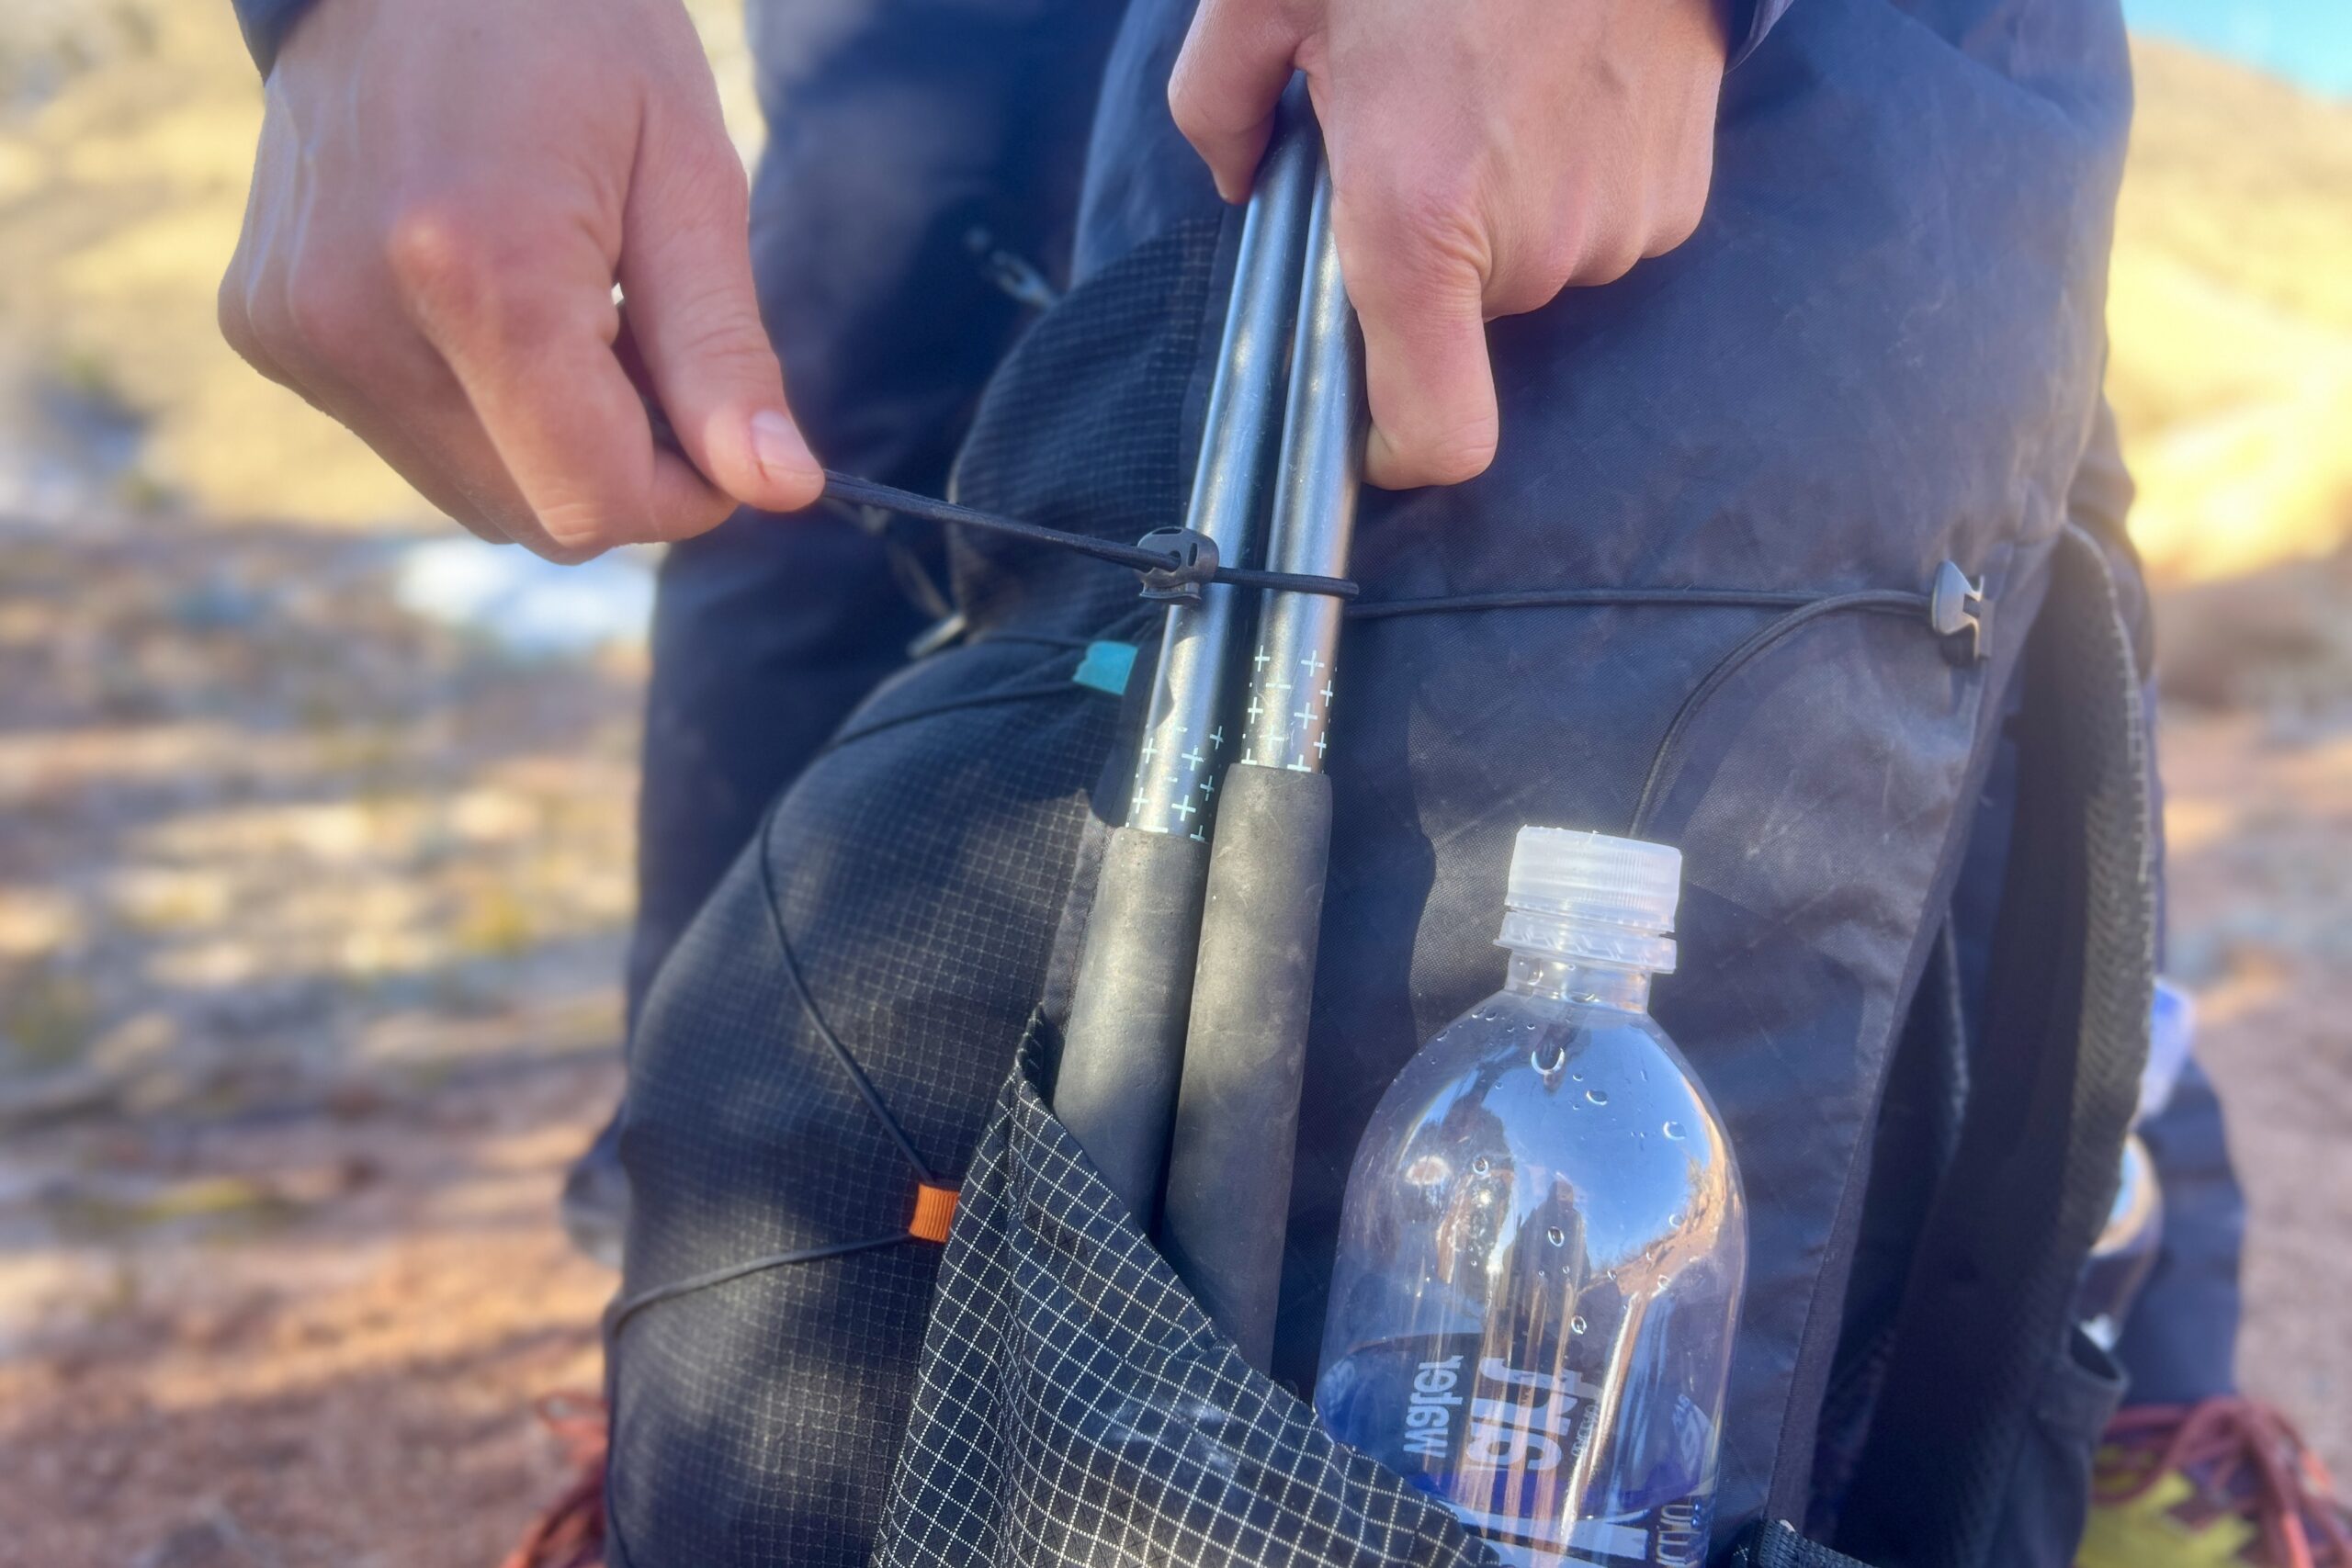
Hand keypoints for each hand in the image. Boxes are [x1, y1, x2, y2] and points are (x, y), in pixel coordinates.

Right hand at [219, 0, 822, 560]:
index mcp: (472, 272)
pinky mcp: (268, 332)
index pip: (593, 502)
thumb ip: (724, 352)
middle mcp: (357, 320)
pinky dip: (476, 408)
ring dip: (548, 442)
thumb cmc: (570, 34)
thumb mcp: (687, 175)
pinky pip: (410, 443)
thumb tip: (779, 488)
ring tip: (564, 307)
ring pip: (475, 495)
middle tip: (640, 338)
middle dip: (617, 464)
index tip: (716, 425)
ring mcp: (298, 332)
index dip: (683, 492)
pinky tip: (484, 298)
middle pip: (533, 516)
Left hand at [1171, 0, 1729, 488]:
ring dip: (1502, 213)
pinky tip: (1552, 90)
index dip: (1396, 451)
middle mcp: (1536, 249)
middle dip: (1430, 257)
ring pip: (1534, 269)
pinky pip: (1603, 225)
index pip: (1440, 433)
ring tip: (1488, 93)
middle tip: (1414, 136)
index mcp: (1420, 222)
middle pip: (1466, 323)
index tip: (1368, 426)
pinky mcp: (1680, 192)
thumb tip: (1233, 178)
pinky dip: (1570, 180)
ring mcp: (1621, 223)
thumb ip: (1215, 104)